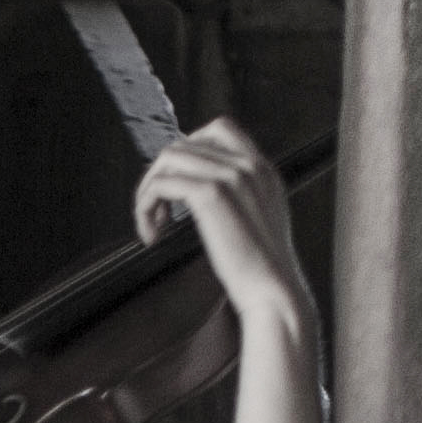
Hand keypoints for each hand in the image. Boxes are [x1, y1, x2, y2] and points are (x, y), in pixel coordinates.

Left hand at [135, 119, 314, 338]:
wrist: (274, 292)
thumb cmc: (263, 271)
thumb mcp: (259, 222)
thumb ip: (240, 199)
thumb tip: (204, 194)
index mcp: (262, 169)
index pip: (219, 130)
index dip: (188, 151)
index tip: (176, 187)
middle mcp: (249, 165)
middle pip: (185, 143)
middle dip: (161, 174)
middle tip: (157, 211)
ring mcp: (232, 176)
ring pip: (169, 159)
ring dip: (149, 190)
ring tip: (152, 224)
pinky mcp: (212, 195)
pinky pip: (163, 183)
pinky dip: (146, 206)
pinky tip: (153, 234)